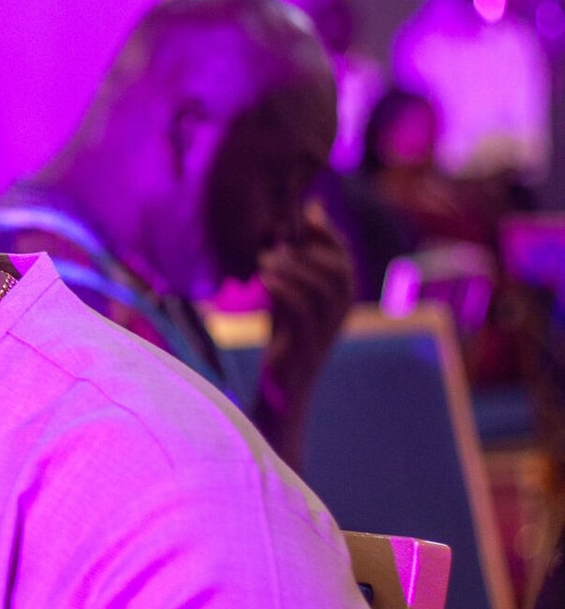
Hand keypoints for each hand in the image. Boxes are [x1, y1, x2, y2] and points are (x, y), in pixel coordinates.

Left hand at [254, 205, 353, 467]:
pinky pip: (304, 311)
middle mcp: (341, 314)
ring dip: (294, 267)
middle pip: (340, 269)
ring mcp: (328, 331)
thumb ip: (296, 263)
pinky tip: (265, 280)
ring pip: (324, 288)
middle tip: (276, 241)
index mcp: (341, 299)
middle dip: (309, 249)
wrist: (280, 393)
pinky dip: (285, 290)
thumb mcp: (289, 296)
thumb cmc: (283, 340)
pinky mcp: (309, 347)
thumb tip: (298, 217)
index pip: (343, 257)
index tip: (300, 216)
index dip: (326, 233)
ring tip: (265, 258)